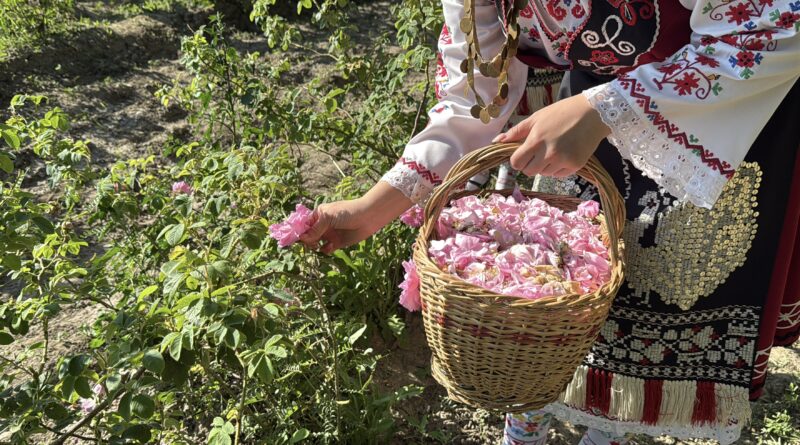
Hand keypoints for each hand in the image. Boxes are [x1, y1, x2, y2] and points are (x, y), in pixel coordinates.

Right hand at [299, 199, 376, 254]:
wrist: (368, 217)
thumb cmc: (348, 212)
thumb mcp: (328, 217)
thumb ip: (315, 229)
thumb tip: (302, 238)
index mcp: (318, 215)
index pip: (304, 224)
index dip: (299, 231)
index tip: (295, 238)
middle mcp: (322, 225)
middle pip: (308, 236)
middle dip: (306, 241)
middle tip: (310, 243)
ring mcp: (329, 234)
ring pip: (316, 243)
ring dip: (314, 246)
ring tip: (317, 245)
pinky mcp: (337, 243)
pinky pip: (326, 249)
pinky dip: (326, 250)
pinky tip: (330, 247)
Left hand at [492, 94, 610, 177]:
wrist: (593, 113)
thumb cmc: (562, 112)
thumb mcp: (536, 118)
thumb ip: (516, 132)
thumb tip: (496, 142)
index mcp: (536, 140)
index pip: (516, 163)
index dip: (518, 159)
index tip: (523, 153)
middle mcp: (548, 153)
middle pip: (529, 172)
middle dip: (530, 164)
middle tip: (539, 151)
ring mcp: (563, 161)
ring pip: (544, 174)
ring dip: (545, 165)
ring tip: (555, 148)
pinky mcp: (575, 166)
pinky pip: (558, 175)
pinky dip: (558, 168)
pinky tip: (565, 153)